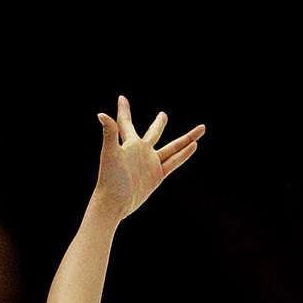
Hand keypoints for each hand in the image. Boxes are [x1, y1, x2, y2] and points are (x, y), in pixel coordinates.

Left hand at [95, 94, 204, 220]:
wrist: (114, 204)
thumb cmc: (109, 179)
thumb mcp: (110, 153)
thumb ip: (110, 133)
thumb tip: (101, 114)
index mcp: (128, 144)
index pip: (126, 123)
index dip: (124, 111)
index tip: (121, 98)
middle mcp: (140, 152)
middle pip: (154, 133)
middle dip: (159, 124)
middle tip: (163, 115)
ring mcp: (150, 164)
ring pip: (172, 148)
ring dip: (186, 139)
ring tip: (201, 129)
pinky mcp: (156, 177)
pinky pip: (173, 163)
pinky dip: (184, 154)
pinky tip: (194, 145)